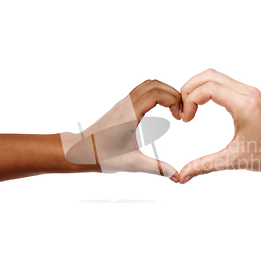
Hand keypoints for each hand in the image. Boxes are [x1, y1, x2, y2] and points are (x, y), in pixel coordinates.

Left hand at [61, 80, 181, 182]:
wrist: (80, 151)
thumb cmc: (102, 157)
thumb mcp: (133, 164)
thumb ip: (156, 169)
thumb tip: (176, 177)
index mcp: (130, 115)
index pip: (156, 93)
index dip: (173, 101)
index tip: (179, 117)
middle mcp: (126, 104)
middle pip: (155, 84)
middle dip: (173, 94)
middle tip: (181, 112)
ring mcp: (124, 103)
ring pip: (148, 84)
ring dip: (165, 92)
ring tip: (174, 110)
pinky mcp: (123, 106)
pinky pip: (142, 90)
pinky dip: (157, 94)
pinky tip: (161, 110)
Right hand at [179, 69, 260, 183]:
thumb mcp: (233, 161)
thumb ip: (205, 166)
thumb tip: (182, 177)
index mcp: (244, 106)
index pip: (208, 88)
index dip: (190, 100)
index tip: (186, 120)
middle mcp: (247, 92)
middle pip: (208, 75)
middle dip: (189, 89)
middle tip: (183, 111)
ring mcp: (248, 90)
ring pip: (214, 75)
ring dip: (197, 87)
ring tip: (189, 108)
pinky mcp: (248, 93)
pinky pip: (222, 81)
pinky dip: (206, 89)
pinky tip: (201, 105)